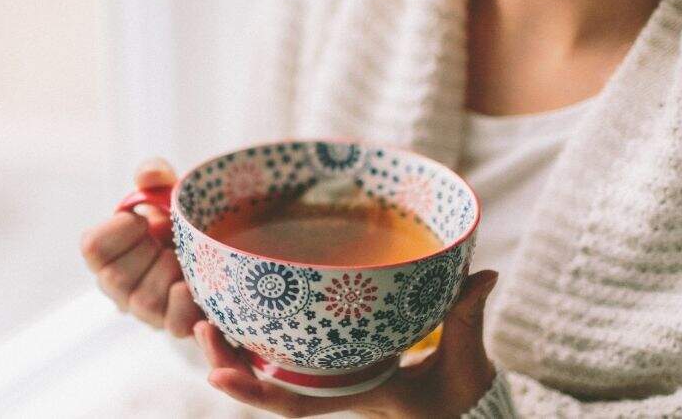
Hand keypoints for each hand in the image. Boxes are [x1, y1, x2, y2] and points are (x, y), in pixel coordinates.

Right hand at [79, 157, 203, 336]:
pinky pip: (176, 325)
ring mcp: (147, 312)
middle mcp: (119, 288)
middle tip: (167, 239)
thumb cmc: (178, 219)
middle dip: (147, 251)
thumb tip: (149, 175)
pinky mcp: (176, 325)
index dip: (119, 230)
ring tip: (185, 258)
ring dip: (171, 272)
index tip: (141, 219)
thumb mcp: (166, 191)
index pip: (92, 248)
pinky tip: (195, 288)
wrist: (218, 246)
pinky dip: (188, 305)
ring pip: (146, 301)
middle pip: (116, 278)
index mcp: (108, 253)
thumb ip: (154, 175)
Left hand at [193, 269, 500, 417]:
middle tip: (199, 326)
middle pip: (267, 384)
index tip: (216, 376)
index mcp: (356, 392)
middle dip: (227, 361)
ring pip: (269, 366)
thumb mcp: (465, 359)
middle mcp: (334, 384)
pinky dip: (257, 332)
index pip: (298, 403)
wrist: (461, 404)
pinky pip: (287, 348)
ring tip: (202, 315)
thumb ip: (467, 317)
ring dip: (232, 345)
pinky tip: (235, 306)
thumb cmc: (459, 388)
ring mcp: (331, 371)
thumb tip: (483, 277)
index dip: (256, 391)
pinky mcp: (333, 354)